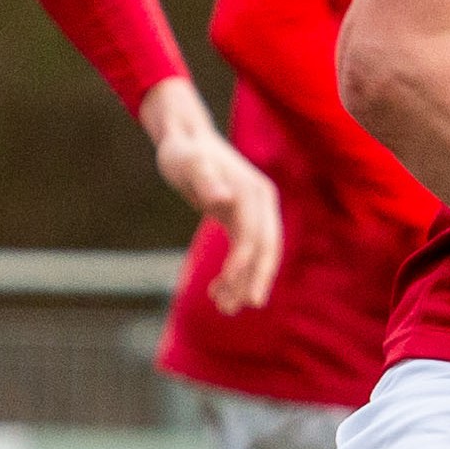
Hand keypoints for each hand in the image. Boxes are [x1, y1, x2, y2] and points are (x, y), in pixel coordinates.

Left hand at [143, 80, 283, 314]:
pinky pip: (245, 252)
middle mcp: (261, 202)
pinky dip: (234, 273)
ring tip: (223, 308)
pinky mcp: (241, 220)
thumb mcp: (188, 164)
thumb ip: (205, 180)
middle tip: (240, 307)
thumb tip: (222, 200)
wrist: (184, 140)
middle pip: (266, 249)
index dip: (244, 261)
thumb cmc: (183, 152)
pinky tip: (217, 291)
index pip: (255, 233)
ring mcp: (254, 212)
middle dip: (254, 279)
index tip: (228, 284)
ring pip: (256, 255)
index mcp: (255, 191)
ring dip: (242, 282)